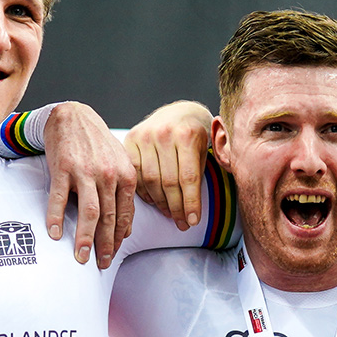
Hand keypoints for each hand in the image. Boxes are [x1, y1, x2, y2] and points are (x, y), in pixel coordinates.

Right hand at [42, 101, 136, 266]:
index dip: (119, 237)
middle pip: (108, 218)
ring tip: (81, 256)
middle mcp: (108, 175)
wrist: (73, 116)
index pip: (124, 215)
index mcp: (126, 175)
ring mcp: (86, 172)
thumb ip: (124, 193)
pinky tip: (55, 233)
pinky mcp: (64, 169)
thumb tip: (126, 227)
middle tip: (101, 263)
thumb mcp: (119, 163)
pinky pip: (59, 198)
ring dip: (85, 238)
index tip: (113, 253)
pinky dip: (56, 217)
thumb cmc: (97, 144)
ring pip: (89, 212)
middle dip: (105, 244)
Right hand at [124, 100, 211, 230]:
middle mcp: (164, 133)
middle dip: (177, 207)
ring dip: (161, 203)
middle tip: (182, 224)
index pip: (189, 177)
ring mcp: (145, 135)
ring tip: (170, 215)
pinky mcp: (131, 139)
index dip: (191, 203)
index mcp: (187, 134)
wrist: (179, 112)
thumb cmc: (196, 137)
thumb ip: (200, 174)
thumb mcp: (205, 151)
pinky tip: (154, 201)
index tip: (193, 222)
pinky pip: (136, 173)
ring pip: (151, 180)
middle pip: (169, 182)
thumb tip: (192, 213)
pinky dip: (145, 191)